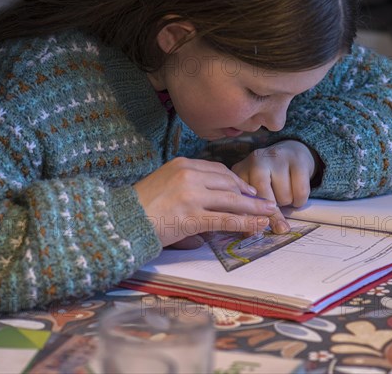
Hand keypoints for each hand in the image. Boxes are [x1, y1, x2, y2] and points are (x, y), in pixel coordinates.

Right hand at [133, 157, 276, 246]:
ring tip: (269, 213)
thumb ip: (188, 184)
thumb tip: (211, 199)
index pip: (219, 170)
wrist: (121, 221)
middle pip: (229, 184)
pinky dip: (245, 223)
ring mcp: (191, 196)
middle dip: (250, 195)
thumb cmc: (141, 205)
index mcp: (183, 164)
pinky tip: (257, 225)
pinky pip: (225, 219)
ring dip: (254, 208)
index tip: (248, 190)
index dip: (237, 181)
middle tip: (265, 203)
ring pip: (232, 201)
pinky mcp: (192, 217)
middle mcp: (189, 176)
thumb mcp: (164, 182)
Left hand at [231, 140, 319, 233]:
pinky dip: (300, 200)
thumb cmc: (269, 177)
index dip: (248, 216)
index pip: (242, 199)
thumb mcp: (253, 187)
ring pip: (284, 197)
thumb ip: (248, 207)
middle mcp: (256, 161)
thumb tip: (250, 231)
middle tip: (278, 227)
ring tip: (284, 197)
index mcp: (240, 170)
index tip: (254, 230)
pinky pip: (300, 192)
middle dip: (272, 215)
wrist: (292, 151)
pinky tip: (296, 195)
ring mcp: (277, 158)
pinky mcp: (297, 160)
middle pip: (263, 198)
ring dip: (287, 203)